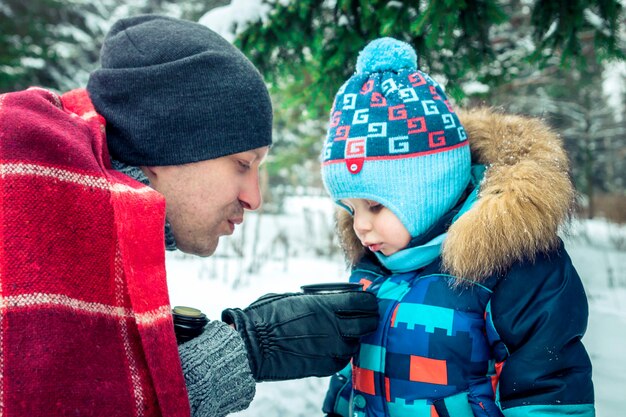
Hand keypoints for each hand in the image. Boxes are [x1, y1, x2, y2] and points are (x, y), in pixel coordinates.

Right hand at [222, 291, 377, 380]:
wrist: (252, 346)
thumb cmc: (267, 316)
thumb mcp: (293, 298)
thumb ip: (318, 300)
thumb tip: (331, 299)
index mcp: (326, 305)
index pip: (363, 302)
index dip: (368, 301)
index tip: (367, 301)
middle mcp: (333, 327)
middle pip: (367, 323)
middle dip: (368, 319)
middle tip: (365, 316)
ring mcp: (330, 349)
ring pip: (356, 343)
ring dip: (354, 338)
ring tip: (345, 333)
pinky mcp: (324, 367)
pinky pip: (342, 360)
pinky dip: (340, 353)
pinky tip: (331, 347)